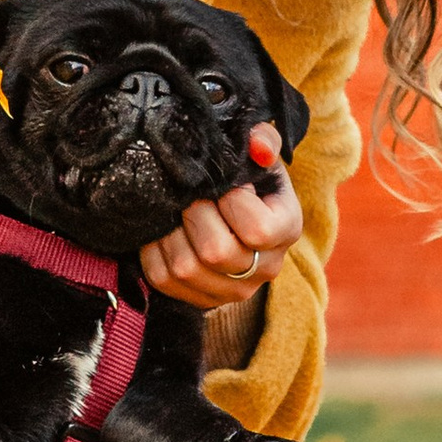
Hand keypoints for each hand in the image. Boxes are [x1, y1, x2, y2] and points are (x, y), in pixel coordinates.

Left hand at [140, 125, 301, 310]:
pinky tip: (164, 230)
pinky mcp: (201, 299)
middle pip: (216, 252)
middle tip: (189, 194)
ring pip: (185, 269)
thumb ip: (262, 141)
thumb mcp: (260, 158)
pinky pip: (163, 279)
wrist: (237, 215)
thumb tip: (256, 143)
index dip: (231, 200)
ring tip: (175, 210)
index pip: (257, 229)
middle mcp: (266, 269)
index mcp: (287, 231)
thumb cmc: (250, 181)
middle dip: (194, 214)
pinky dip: (154, 250)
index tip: (224, 184)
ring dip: (171, 232)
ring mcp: (233, 291)